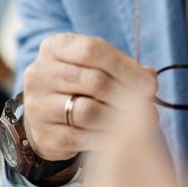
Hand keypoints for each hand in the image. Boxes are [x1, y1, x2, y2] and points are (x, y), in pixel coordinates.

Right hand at [20, 33, 157, 161]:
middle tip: (149, 108)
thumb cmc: (79, 87)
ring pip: (88, 111)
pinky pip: (81, 137)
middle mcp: (40, 73)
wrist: (46, 119)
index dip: (125, 68)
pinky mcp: (43, 134)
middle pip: (93, 81)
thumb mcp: (96, 68)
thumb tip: (150, 79)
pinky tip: (120, 138)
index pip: (91, 50)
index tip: (150, 85)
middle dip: (127, 95)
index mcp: (54, 47)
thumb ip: (124, 69)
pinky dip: (105, 138)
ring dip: (119, 119)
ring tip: (138, 124)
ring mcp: (38, 104)